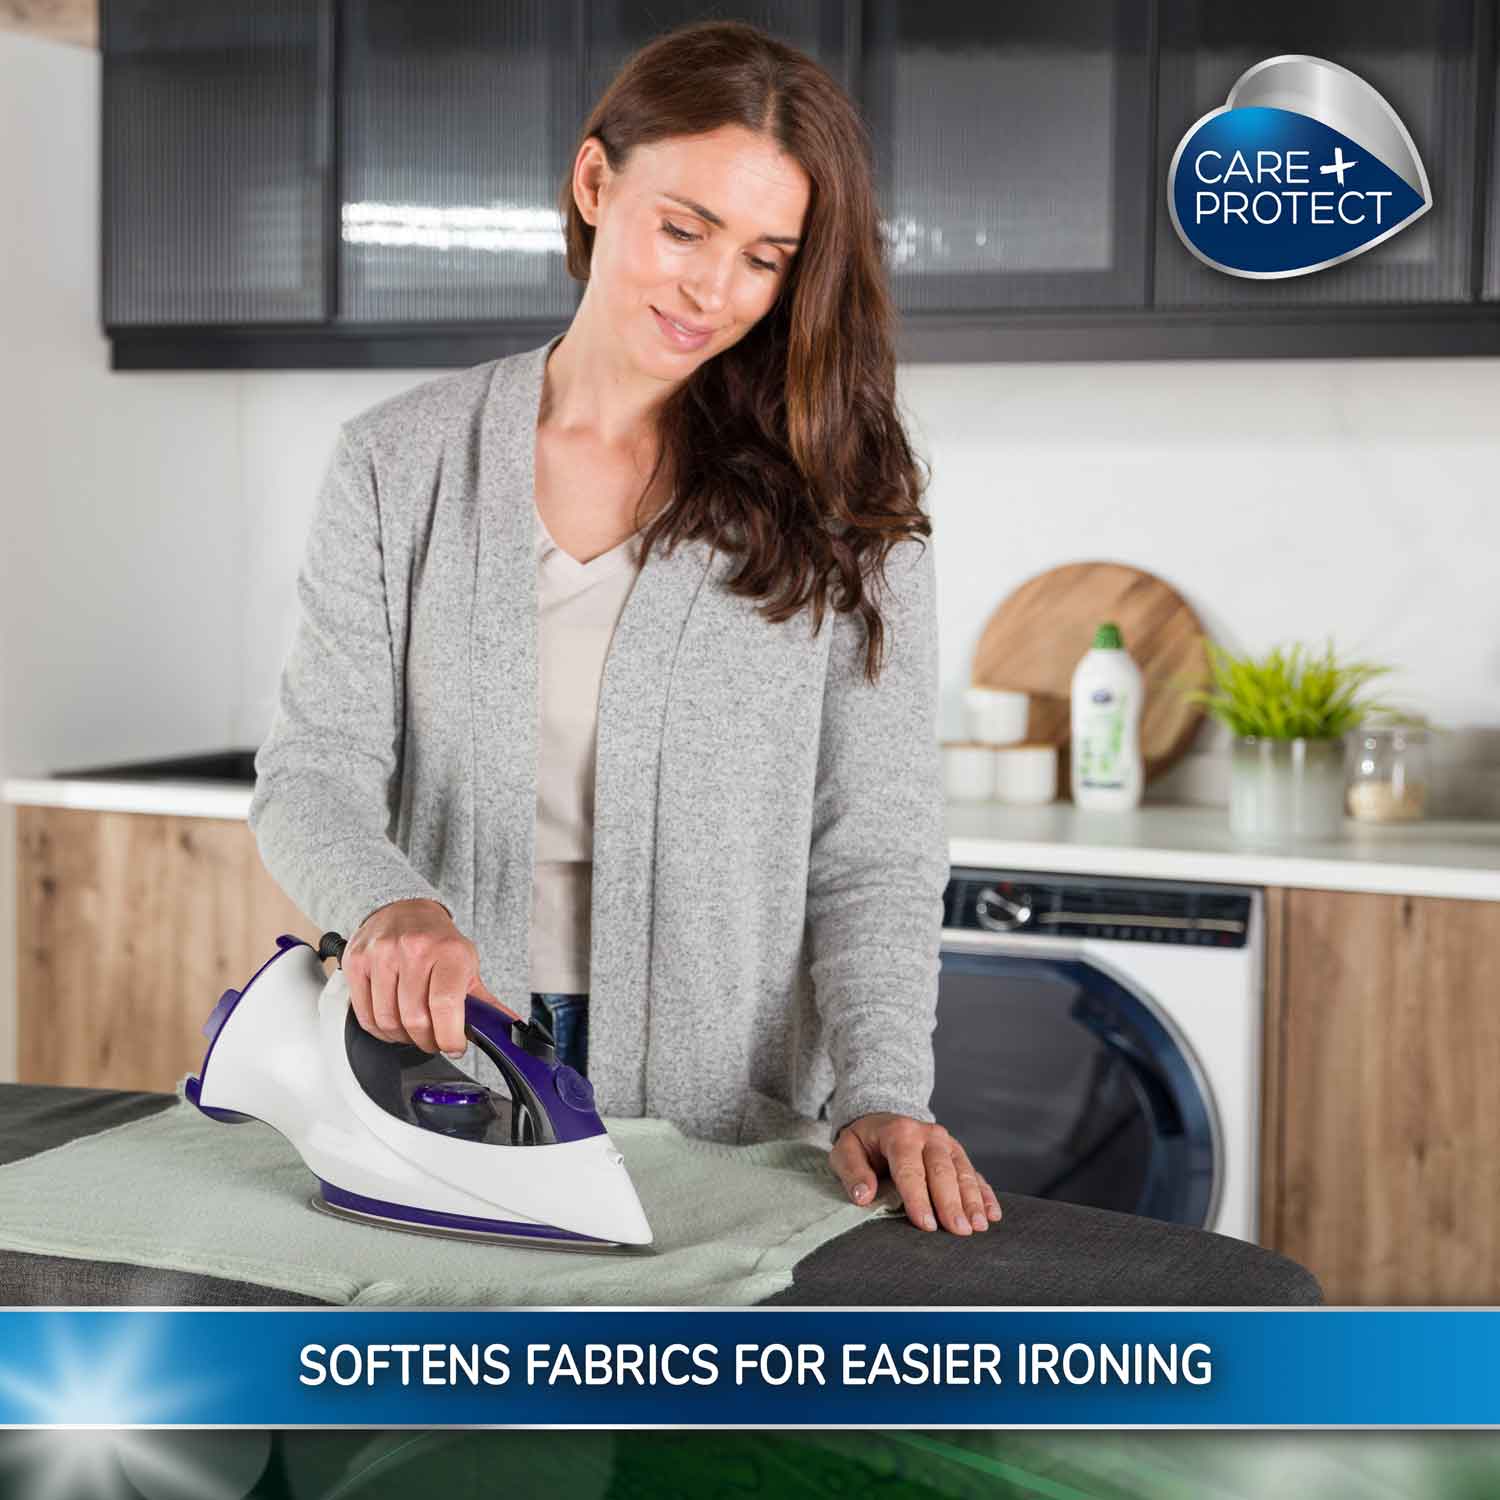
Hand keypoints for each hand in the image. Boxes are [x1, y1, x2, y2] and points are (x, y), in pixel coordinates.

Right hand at [341, 897, 518, 1056]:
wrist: (405, 909)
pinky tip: (392, 1022)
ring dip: (402, 1037)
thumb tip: (507, 1028)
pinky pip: (364, 1015)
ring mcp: (382, 954)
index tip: (454, 1045)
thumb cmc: (438, 941)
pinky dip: (379, 1030)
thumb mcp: (467, 965)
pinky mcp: (357, 962)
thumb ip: (484, 1003)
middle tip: (434, 1040)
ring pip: (387, 1021)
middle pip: (415, 1019)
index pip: (446, 1005)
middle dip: (427, 1041)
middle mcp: (414, 949)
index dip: (449, 1036)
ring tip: (412, 1030)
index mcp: (449, 951)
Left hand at [830, 1113, 1001, 1236]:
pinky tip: (993, 1214)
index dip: (918, 1198)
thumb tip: (863, 1195)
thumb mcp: (845, 1150)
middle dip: (951, 1203)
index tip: (926, 1224)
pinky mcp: (957, 1154)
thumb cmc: (863, 1142)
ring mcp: (947, 1143)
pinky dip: (985, 1194)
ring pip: (963, 1172)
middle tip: (959, 1231)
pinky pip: (975, 1173)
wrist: (881, 1120)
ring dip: (972, 1200)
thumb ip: (852, 1172)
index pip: (910, 1169)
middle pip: (942, 1171)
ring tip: (978, 1226)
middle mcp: (928, 1135)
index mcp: (899, 1133)